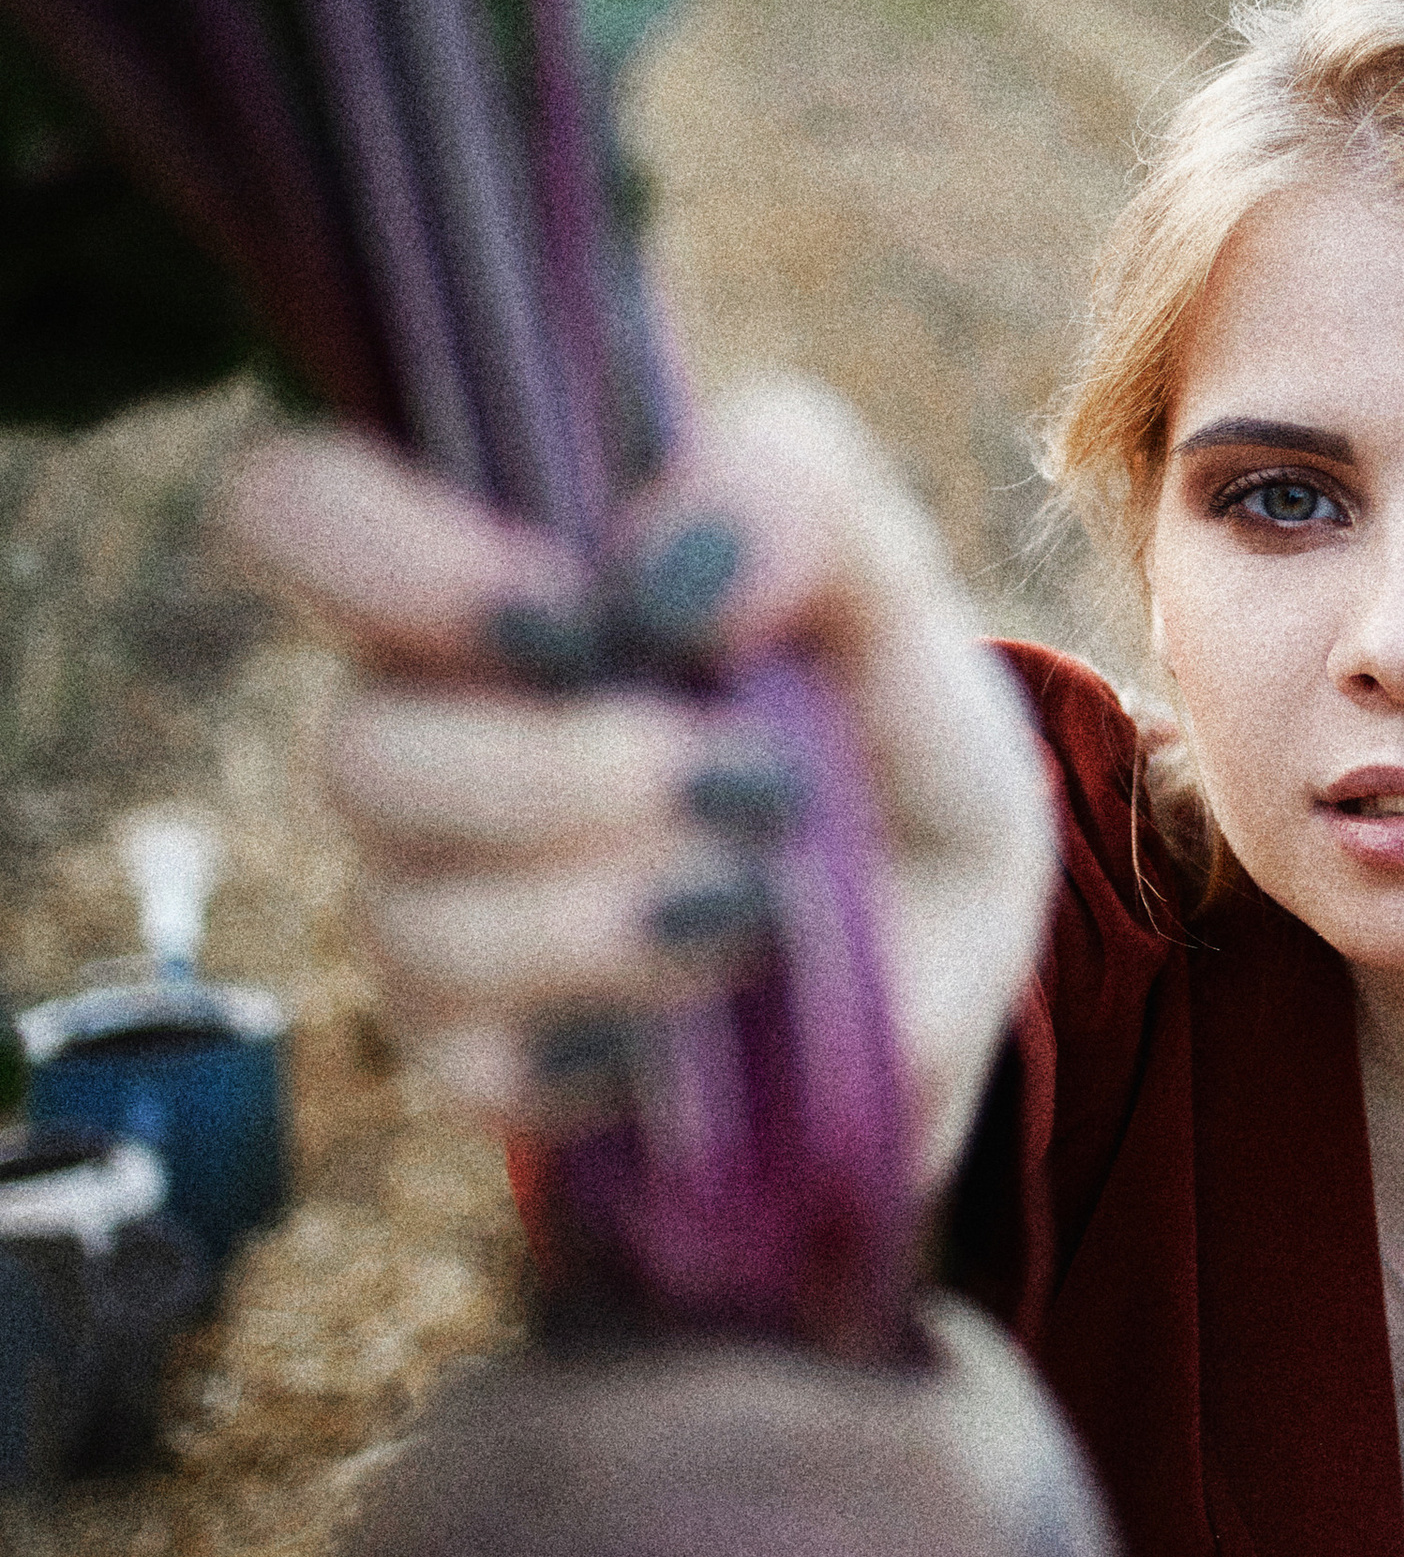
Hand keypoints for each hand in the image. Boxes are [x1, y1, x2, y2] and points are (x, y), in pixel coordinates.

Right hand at [223, 379, 1055, 1197]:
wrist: (952, 953)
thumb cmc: (884, 732)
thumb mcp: (893, 589)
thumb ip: (798, 493)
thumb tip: (661, 563)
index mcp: (491, 580)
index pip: (297, 513)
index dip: (386, 555)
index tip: (576, 616)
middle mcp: (428, 731)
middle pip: (355, 754)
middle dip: (560, 778)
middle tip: (747, 780)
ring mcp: (433, 898)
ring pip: (416, 923)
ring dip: (624, 915)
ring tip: (770, 900)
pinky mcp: (475, 1053)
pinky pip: (480, 1064)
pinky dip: (630, 1032)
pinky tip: (722, 996)